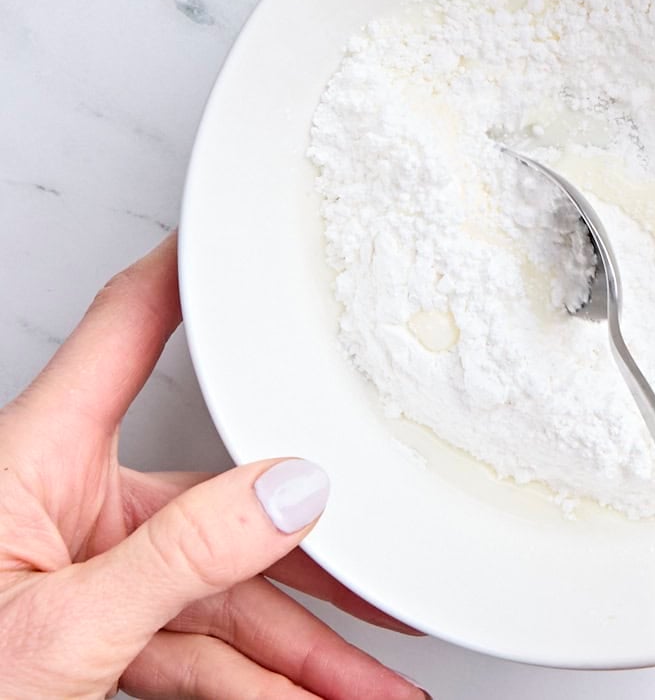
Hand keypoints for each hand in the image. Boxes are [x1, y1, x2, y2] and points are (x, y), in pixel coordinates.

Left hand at [0, 234, 426, 698]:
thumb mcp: (57, 626)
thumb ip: (180, 557)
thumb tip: (290, 490)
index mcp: (34, 459)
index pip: (126, 332)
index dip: (190, 273)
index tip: (247, 233)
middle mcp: (68, 505)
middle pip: (221, 503)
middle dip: (314, 559)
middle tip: (387, 564)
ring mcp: (89, 575)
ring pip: (224, 599)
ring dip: (306, 651)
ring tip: (377, 683)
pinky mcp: (97, 637)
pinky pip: (200, 654)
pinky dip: (264, 685)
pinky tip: (317, 698)